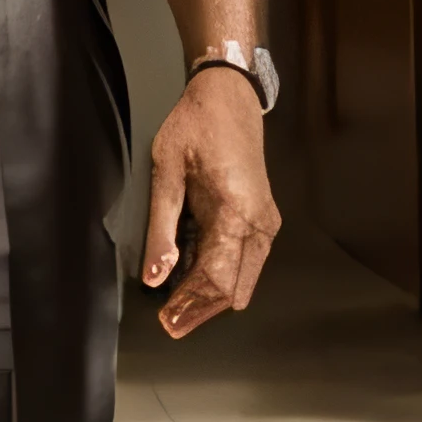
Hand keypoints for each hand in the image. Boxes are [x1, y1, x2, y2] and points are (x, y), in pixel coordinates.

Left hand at [141, 64, 281, 336]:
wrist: (228, 96)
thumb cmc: (195, 127)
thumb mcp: (166, 172)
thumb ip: (162, 228)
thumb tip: (155, 276)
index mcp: (236, 213)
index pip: (216, 278)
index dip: (191, 306)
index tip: (166, 321)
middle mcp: (259, 224)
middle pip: (234, 288)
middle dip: (202, 310)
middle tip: (170, 325)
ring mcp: (265, 223)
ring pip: (243, 279)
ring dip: (212, 297)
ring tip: (178, 310)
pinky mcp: (263, 220)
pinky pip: (245, 261)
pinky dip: (221, 275)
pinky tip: (194, 280)